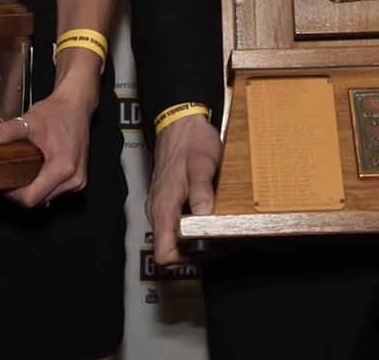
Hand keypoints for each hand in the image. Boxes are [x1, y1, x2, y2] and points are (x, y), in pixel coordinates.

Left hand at [0, 69, 97, 208]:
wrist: (77, 106)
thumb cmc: (58, 113)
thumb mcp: (29, 120)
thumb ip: (8, 131)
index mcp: (63, 167)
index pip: (31, 197)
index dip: (13, 193)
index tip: (2, 181)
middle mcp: (73, 179)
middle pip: (37, 200)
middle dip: (20, 191)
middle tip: (8, 174)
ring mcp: (77, 182)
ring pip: (45, 198)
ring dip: (32, 189)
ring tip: (21, 171)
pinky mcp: (77, 181)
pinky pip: (54, 192)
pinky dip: (42, 186)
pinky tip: (35, 172)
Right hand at [146, 113, 220, 265]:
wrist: (179, 120)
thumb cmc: (190, 139)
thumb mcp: (202, 163)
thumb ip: (201, 190)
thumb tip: (203, 216)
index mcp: (163, 206)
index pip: (163, 253)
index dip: (185, 258)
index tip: (207, 248)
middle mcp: (156, 209)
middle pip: (170, 249)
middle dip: (196, 250)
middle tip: (221, 239)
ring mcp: (159, 205)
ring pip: (173, 237)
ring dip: (195, 238)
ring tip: (219, 228)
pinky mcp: (165, 199)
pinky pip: (174, 223)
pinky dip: (191, 226)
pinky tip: (209, 215)